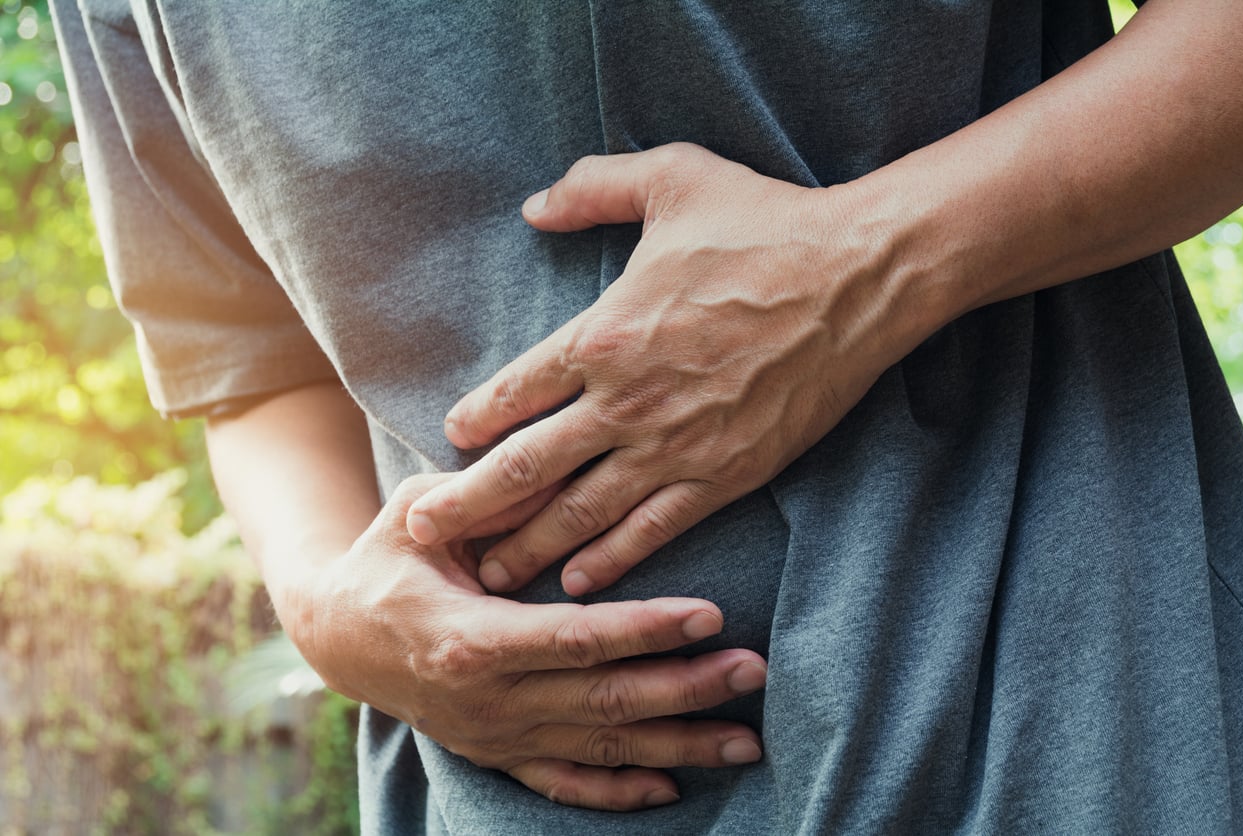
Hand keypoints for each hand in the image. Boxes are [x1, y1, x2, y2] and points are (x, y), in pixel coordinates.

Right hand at [290, 472, 767, 810]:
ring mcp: (495, 735)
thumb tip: (561, 474)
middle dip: (686, 687)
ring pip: (600, 747)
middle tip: (754, 670)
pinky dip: (618, 790)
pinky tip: (671, 786)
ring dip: (677, 744)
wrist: (337, 637)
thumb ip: (489, 498)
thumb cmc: (386, 562)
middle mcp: (488, 699)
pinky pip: (565, 784)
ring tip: (745, 740)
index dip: (645, 629)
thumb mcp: (419, 515)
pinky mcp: (498, 755)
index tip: (711, 615)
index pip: (575, 638)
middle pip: (604, 698)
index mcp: (470, 636)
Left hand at [407, 143, 911, 595]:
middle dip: (468, 505)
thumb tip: (535, 208)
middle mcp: (625, 400)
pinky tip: (577, 582)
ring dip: (527, 547)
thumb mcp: (672, 178)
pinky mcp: (724, 474)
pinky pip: (652, 529)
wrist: (858, 279)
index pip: (513, 392)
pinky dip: (611, 560)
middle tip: (423, 531)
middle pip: (526, 466)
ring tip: (488, 573)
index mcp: (603, 332)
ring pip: (580, 512)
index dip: (472, 422)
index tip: (447, 443)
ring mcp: (674, 445)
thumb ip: (593, 188)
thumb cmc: (765, 224)